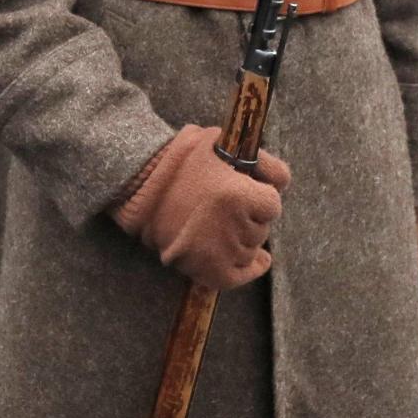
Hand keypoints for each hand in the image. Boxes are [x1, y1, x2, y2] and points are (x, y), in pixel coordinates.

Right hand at [110, 126, 288, 290]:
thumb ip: (259, 159)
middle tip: (225, 207)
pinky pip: (240, 276)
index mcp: (238, 195)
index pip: (272, 204)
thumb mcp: (219, 141)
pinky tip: (257, 261)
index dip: (260, 197)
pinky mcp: (205, 269)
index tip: (244, 190)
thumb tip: (282, 184)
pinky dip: (250, 269)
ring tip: (221, 224)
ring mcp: (219, 251)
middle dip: (249, 217)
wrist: (135, 184)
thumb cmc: (176, 158)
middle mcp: (232, 226)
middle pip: (262, 228)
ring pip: (251, 250)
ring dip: (243, 238)